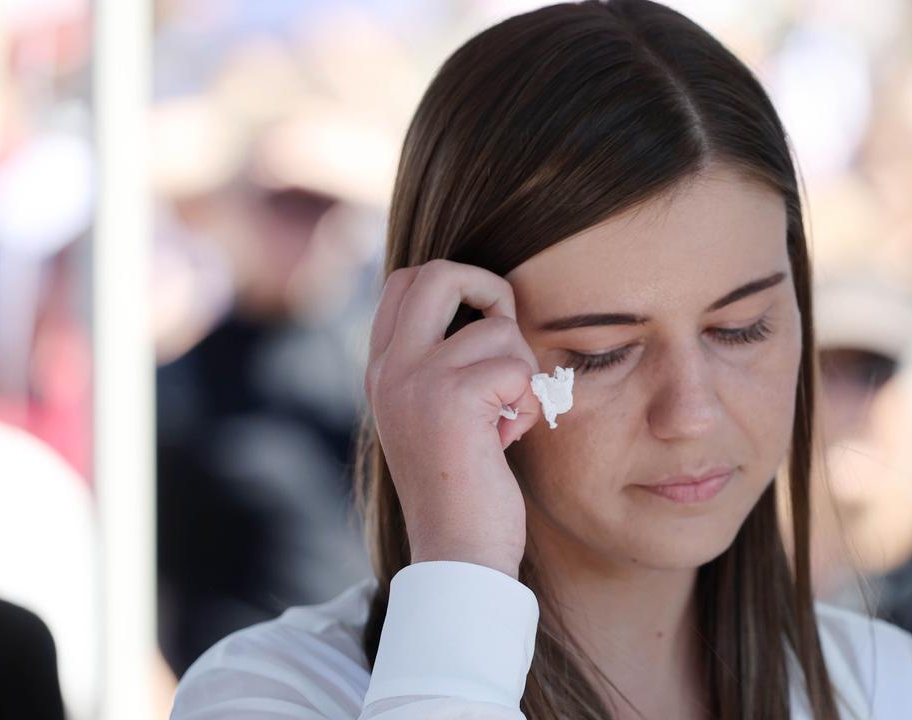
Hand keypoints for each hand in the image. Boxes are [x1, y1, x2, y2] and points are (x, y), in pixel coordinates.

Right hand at [364, 260, 541, 578]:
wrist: (459, 554)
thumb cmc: (464, 487)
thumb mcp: (438, 413)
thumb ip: (445, 361)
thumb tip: (491, 308)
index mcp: (382, 369)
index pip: (406, 280)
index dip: (458, 284)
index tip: (487, 324)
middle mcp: (390, 369)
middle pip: (438, 274)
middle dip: (491, 294)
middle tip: (508, 345)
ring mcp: (416, 381)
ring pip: (498, 329)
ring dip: (521, 372)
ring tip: (505, 420)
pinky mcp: (452, 400)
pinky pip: (517, 367)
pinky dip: (529, 402)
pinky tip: (509, 437)